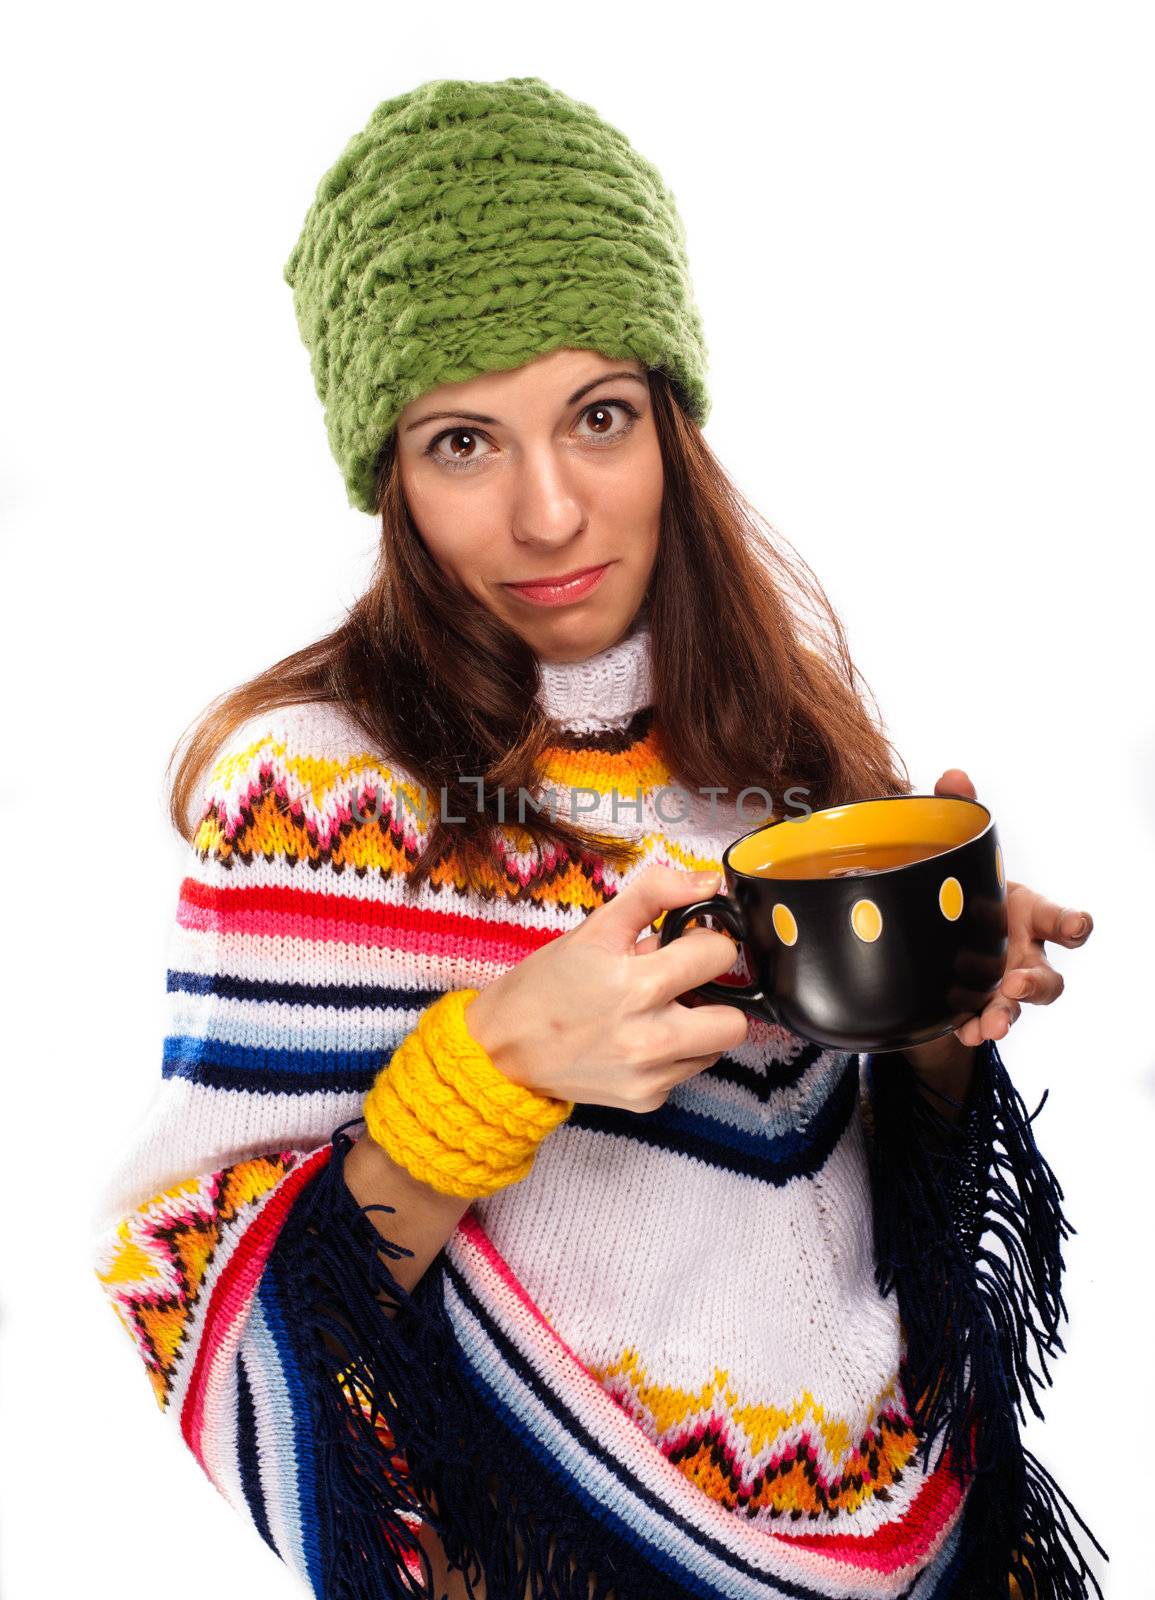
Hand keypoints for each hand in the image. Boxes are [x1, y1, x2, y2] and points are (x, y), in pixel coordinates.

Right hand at [465, 865, 748, 1112]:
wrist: (500, 1050)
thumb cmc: (545, 986)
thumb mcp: (594, 928)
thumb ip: (654, 894)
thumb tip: (708, 882)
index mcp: (638, 984)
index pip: (719, 956)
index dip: (704, 944)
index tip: (685, 947)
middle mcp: (649, 1037)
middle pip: (735, 1021)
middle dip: (715, 998)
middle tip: (680, 986)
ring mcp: (649, 1075)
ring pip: (715, 1049)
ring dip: (695, 1029)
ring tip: (652, 1014)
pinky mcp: (644, 1100)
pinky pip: (684, 1073)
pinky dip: (669, 1058)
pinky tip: (634, 1043)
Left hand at [927, 768, 1092, 1048]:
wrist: (937, 919)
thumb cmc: (967, 882)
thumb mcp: (963, 848)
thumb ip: (962, 810)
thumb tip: (954, 775)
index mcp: (1030, 913)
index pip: (1064, 921)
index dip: (1074, 923)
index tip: (1077, 924)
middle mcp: (1025, 953)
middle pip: (1048, 976)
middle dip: (1037, 983)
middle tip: (1016, 985)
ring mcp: (1002, 982)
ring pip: (1018, 1007)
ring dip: (1007, 1015)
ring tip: (990, 1025)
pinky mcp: (974, 1001)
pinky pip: (979, 1020)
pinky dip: (971, 1026)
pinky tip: (960, 1030)